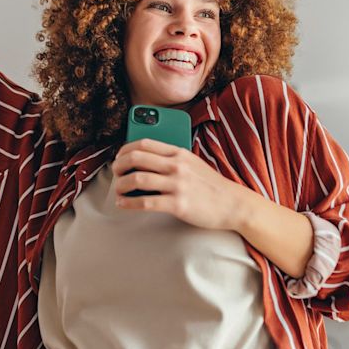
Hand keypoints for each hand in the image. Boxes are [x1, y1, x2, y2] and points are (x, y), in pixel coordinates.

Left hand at [111, 138, 248, 231]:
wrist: (233, 204)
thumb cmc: (211, 185)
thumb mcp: (193, 163)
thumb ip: (172, 159)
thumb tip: (145, 161)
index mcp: (179, 153)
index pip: (144, 143)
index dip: (125, 149)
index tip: (119, 157)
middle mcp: (177, 166)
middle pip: (136, 158)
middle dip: (119, 165)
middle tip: (115, 173)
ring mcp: (177, 185)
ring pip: (137, 179)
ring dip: (121, 185)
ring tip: (118, 190)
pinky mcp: (178, 204)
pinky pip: (145, 202)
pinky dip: (129, 203)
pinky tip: (123, 204)